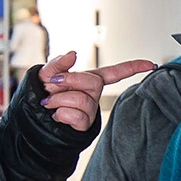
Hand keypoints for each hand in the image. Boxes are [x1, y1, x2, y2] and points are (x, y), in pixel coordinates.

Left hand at [38, 51, 156, 131]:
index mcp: (87, 79)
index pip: (114, 72)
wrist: (30, 116)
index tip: (150, 64)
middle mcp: (92, 95)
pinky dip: (61, 114)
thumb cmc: (40, 94)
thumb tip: (73, 54)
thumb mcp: (45, 73)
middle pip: (94, 83)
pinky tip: (56, 115)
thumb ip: (58, 63)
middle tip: (53, 87)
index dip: (132, 67)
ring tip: (51, 104)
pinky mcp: (84, 125)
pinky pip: (77, 116)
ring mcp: (90, 111)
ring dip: (60, 100)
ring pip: (83, 100)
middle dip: (69, 82)